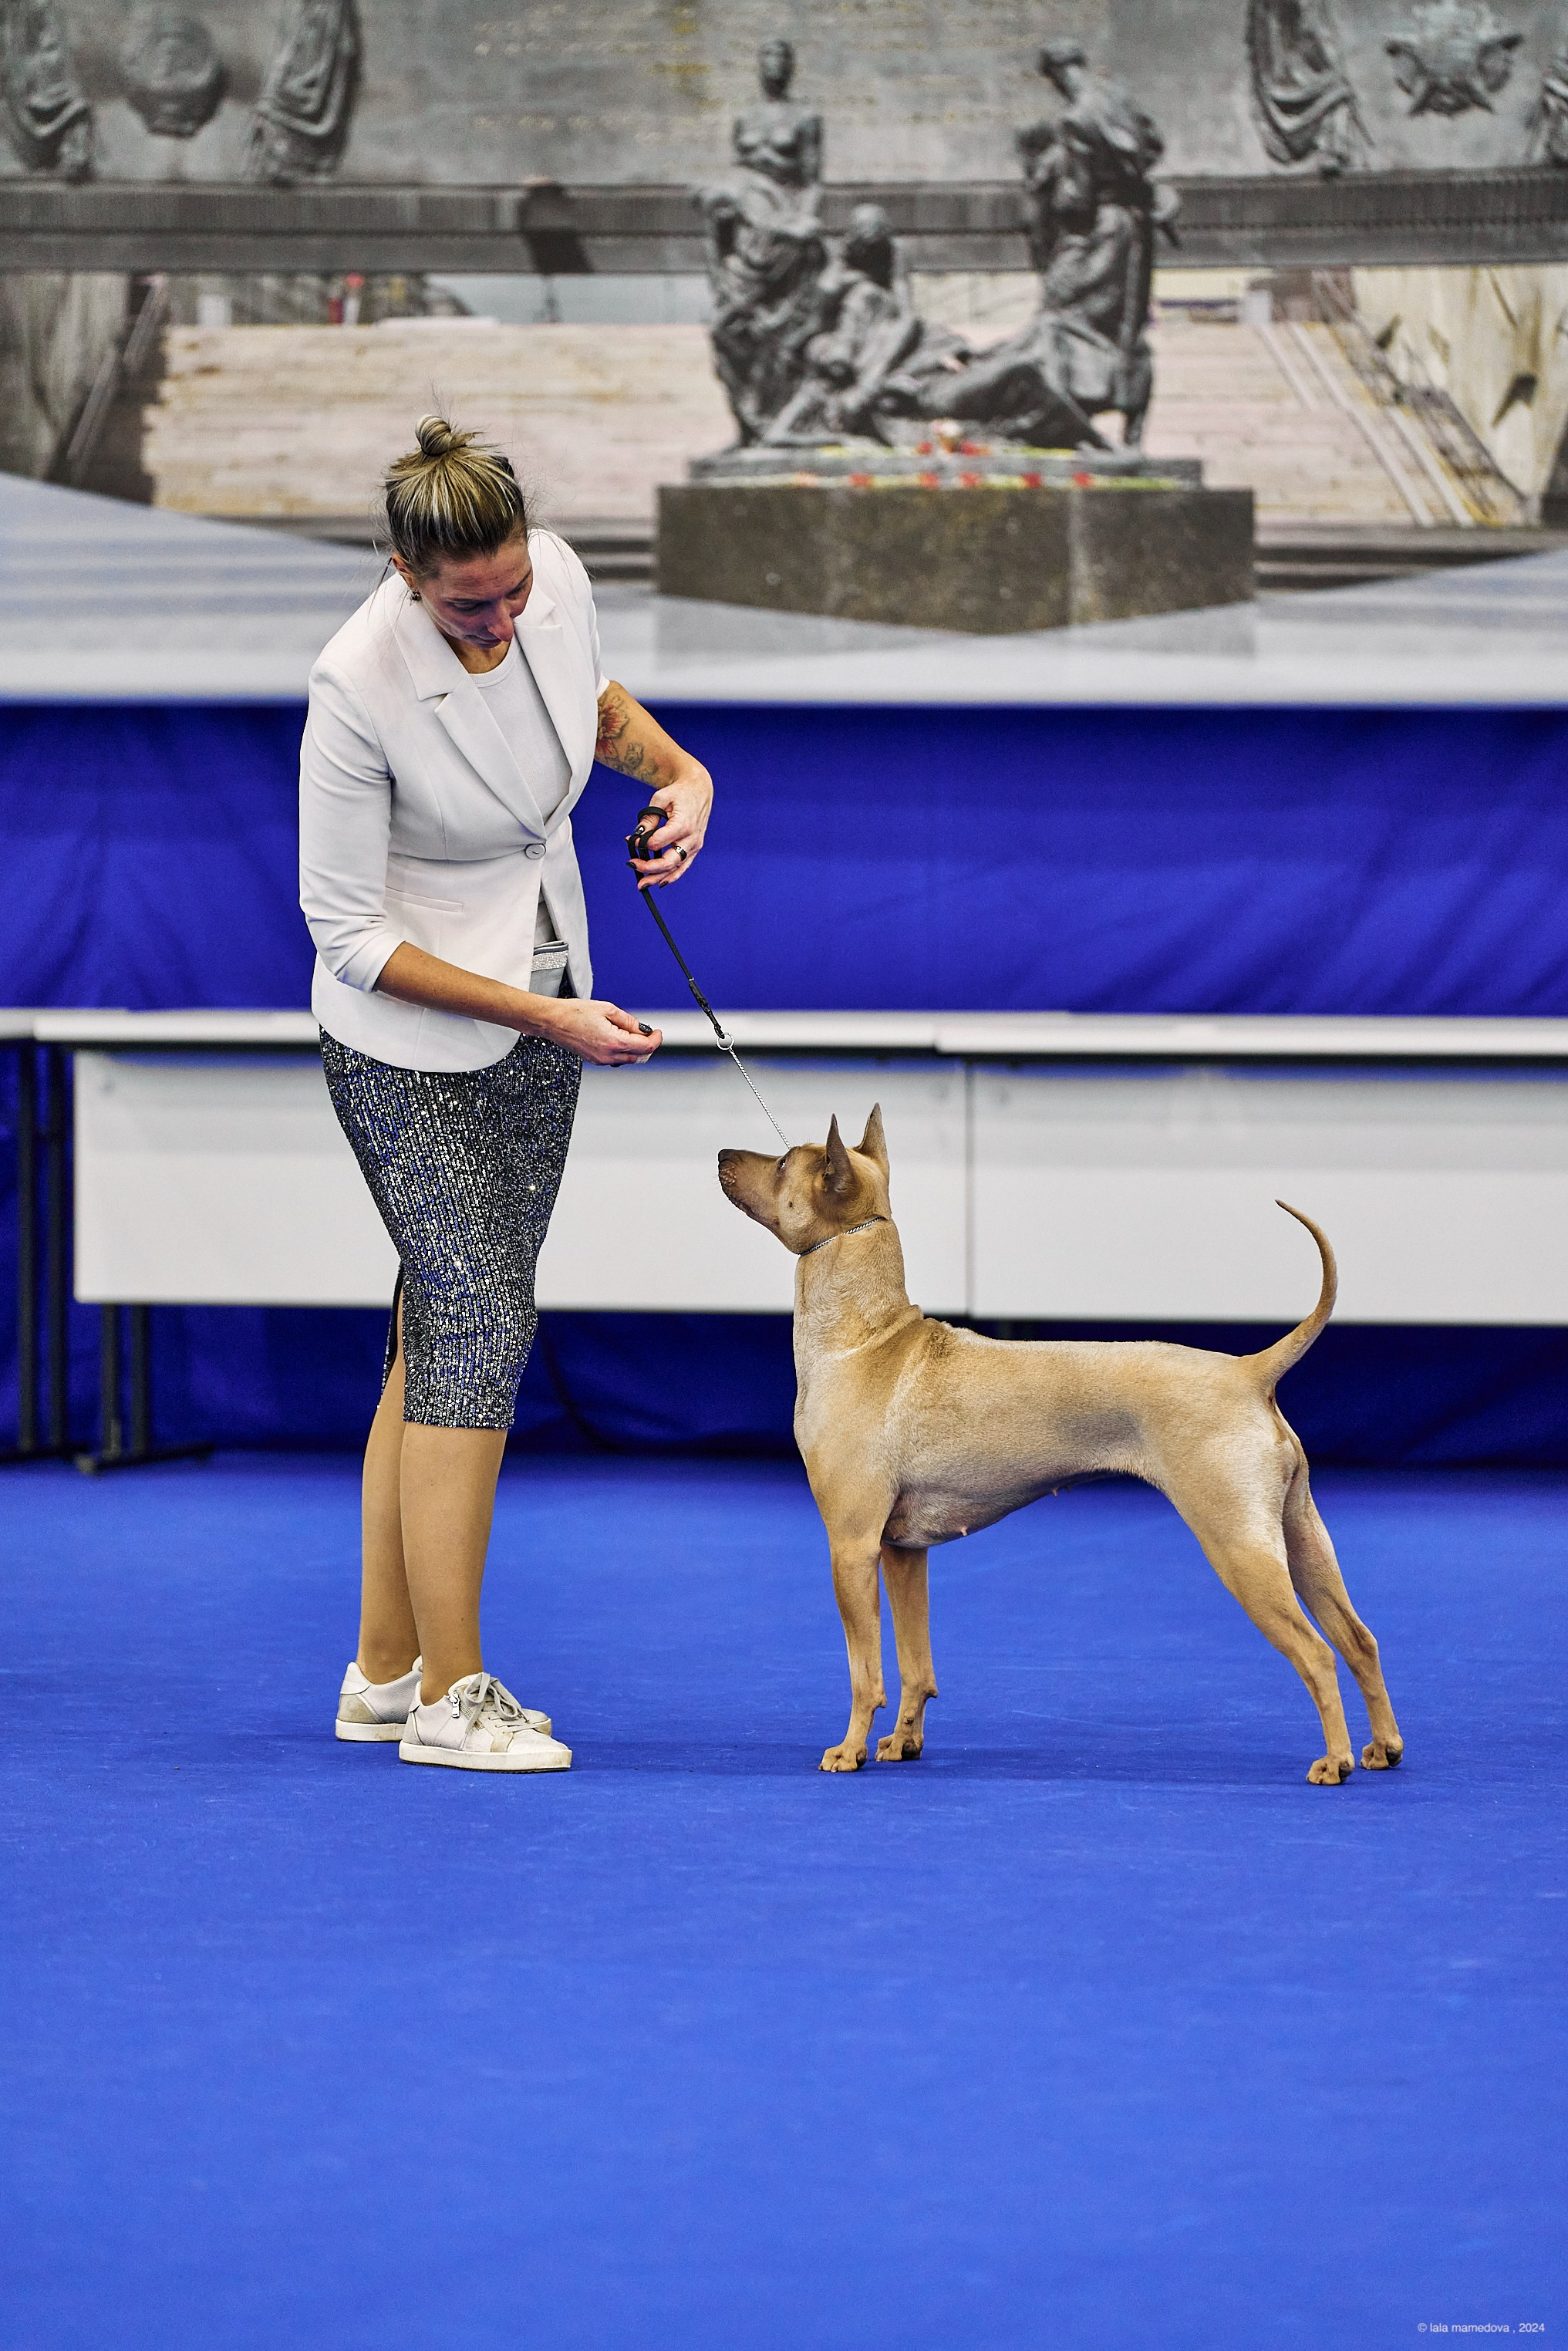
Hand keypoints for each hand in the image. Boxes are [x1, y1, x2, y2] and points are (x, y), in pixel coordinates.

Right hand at [531, 998, 661, 1066]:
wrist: (553, 1021)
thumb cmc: (574, 1013)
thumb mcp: (607, 1009)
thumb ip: (627, 1020)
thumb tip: (640, 1027)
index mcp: (614, 1041)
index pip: (646, 1046)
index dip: (656, 1039)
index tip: (657, 1032)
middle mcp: (608, 1055)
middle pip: (640, 1057)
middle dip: (647, 1045)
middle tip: (647, 1032)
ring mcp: (601, 1060)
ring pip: (628, 1060)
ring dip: (635, 1049)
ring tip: (630, 1032)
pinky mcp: (594, 1060)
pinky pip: (615, 1060)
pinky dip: (623, 1051)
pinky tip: (618, 1038)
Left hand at [629, 764, 712, 888]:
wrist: (699, 790)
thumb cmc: (679, 793)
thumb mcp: (660, 799)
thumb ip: (648, 819)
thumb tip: (636, 836)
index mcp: (683, 824)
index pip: (658, 842)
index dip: (642, 843)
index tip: (630, 840)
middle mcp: (691, 838)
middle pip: (668, 861)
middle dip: (648, 867)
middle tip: (632, 865)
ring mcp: (695, 846)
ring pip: (675, 868)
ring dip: (657, 877)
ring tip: (641, 884)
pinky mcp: (694, 849)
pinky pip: (683, 867)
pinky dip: (671, 876)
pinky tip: (659, 883)